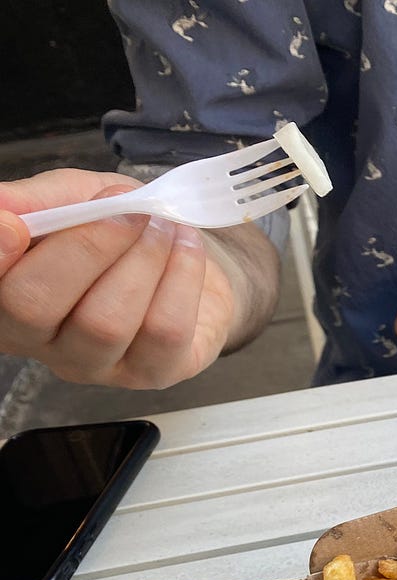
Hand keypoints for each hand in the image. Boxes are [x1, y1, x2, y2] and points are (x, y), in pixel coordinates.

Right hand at [0, 169, 236, 388]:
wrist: (188, 251)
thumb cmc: (118, 229)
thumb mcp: (71, 199)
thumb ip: (35, 203)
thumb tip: (0, 209)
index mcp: (4, 295)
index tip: (16, 226)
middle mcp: (39, 341)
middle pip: (35, 306)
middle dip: (87, 247)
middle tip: (129, 212)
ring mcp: (95, 365)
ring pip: (105, 323)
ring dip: (143, 260)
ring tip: (163, 226)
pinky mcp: (153, 374)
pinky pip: (165, 331)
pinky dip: (182, 277)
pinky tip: (186, 248)